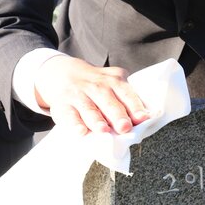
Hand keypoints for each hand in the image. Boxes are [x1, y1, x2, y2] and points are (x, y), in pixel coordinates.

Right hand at [34, 55, 152, 135]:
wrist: (61, 72)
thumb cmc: (95, 85)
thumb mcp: (111, 83)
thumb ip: (125, 99)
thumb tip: (142, 122)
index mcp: (114, 81)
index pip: (127, 94)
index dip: (135, 107)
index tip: (143, 118)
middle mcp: (97, 86)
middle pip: (109, 102)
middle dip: (118, 115)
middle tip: (125, 127)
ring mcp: (79, 95)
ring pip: (89, 109)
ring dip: (97, 120)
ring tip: (104, 130)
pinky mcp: (64, 104)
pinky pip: (70, 115)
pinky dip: (75, 124)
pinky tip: (81, 132)